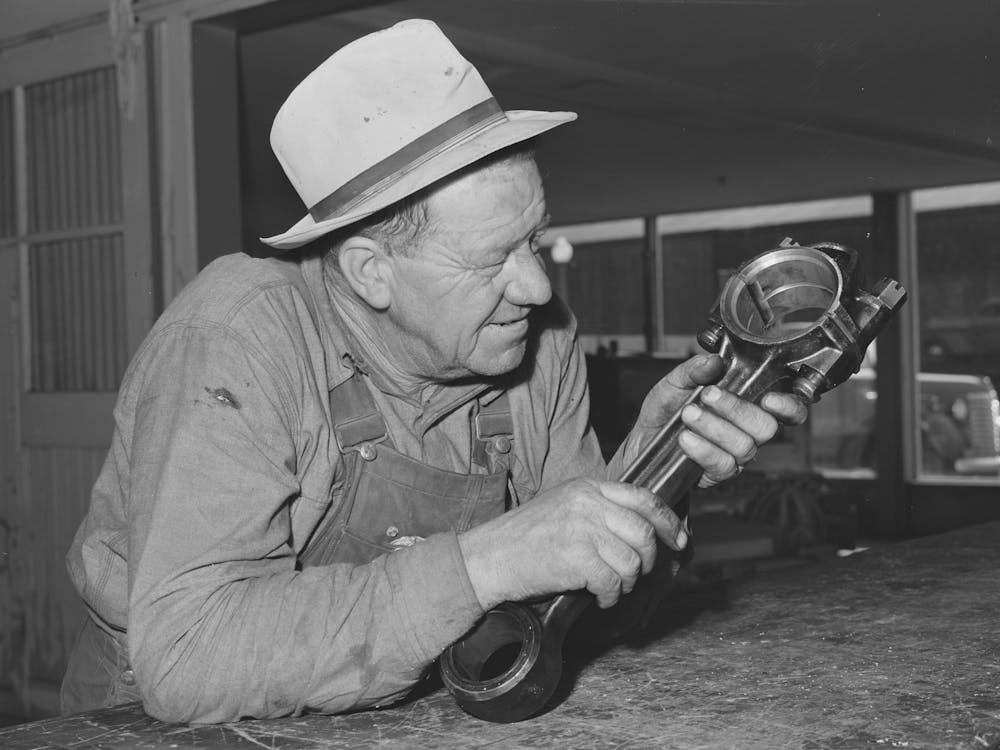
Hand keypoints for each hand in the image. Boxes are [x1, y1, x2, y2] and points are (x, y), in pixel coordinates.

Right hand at [457, 478, 687, 609]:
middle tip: (638, 573)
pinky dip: (612, 596)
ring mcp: (582, 529)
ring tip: (613, 587)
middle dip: (648, 559)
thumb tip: (638, 527)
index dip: (667, 521)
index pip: (642, 497)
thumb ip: (597, 507)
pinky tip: (600, 598)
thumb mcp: (562, 505)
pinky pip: (613, 581)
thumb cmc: (524, 536)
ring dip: (628, 581)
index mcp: (587, 487)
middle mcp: (588, 503)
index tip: (678, 539)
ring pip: (632, 560)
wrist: (489, 556)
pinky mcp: (576, 558)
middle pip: (643, 531)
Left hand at [634, 354, 806, 486]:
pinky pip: (722, 465)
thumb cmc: (667, 409)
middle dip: (736, 409)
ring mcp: (735, 454)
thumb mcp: (676, 381)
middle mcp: (747, 431)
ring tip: (688, 414)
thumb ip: (694, 369)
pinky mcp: (718, 472)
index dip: (788, 406)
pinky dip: (703, 449)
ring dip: (714, 427)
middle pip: (766, 427)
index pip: (787, 409)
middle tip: (708, 395)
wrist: (643, 438)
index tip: (770, 399)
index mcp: (747, 404)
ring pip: (744, 446)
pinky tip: (685, 438)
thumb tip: (713, 361)